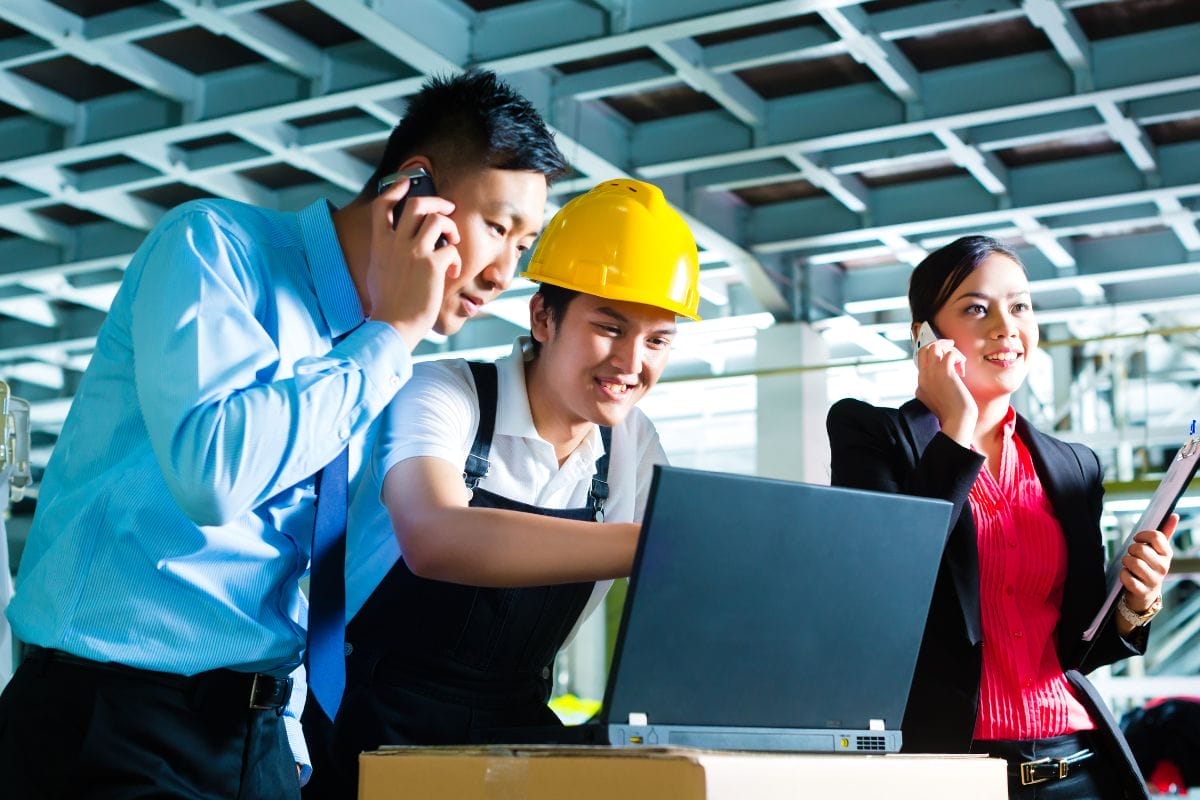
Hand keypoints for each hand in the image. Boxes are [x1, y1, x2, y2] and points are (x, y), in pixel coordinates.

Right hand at [365, 175, 461, 349]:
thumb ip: (384, 252)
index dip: (395, 189)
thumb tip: (390, 242)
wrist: (393, 325)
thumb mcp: (376, 270)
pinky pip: (451, 249)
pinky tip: (451, 272)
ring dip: (450, 227)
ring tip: (452, 241)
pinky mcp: (432, 265)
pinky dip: (455, 258)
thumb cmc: (386, 304)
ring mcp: (414, 252)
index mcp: (380, 244)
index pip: (382, 205)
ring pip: (437, 220)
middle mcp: (396, 243)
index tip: (406, 183)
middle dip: (436, 202)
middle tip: (447, 209)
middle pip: (416, 204)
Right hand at [913, 338, 976, 446]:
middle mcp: (923, 376)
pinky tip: (962, 368)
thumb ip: (935, 387)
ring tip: (958, 360)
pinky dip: (957, 357)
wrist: (957, 420)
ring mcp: (932, 374)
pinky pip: (949, 354)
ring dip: (948, 349)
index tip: (946, 357)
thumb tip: (948, 375)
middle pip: (923, 349)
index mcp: (920, 384)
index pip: (921, 360)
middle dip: (938, 344)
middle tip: (951, 347)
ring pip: (934, 347)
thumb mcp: (937, 400)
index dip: (935, 355)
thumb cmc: (952, 412)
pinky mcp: (944, 372)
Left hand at [1120, 513, 1175, 611]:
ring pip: (1132, 562)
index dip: (1141, 535)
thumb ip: (1164, 533)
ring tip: (1129, 566)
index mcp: (1167, 554)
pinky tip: (1127, 576)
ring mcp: (1153, 580)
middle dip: (1130, 550)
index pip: (1156, 536)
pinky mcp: (1142, 591)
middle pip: (1140, 549)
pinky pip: (1126, 577)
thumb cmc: (1149, 566)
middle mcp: (1163, 567)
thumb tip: (1174, 515)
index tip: (1137, 539)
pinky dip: (1122, 574)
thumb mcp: (1158, 551)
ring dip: (1125, 562)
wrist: (1146, 593)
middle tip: (1132, 555)